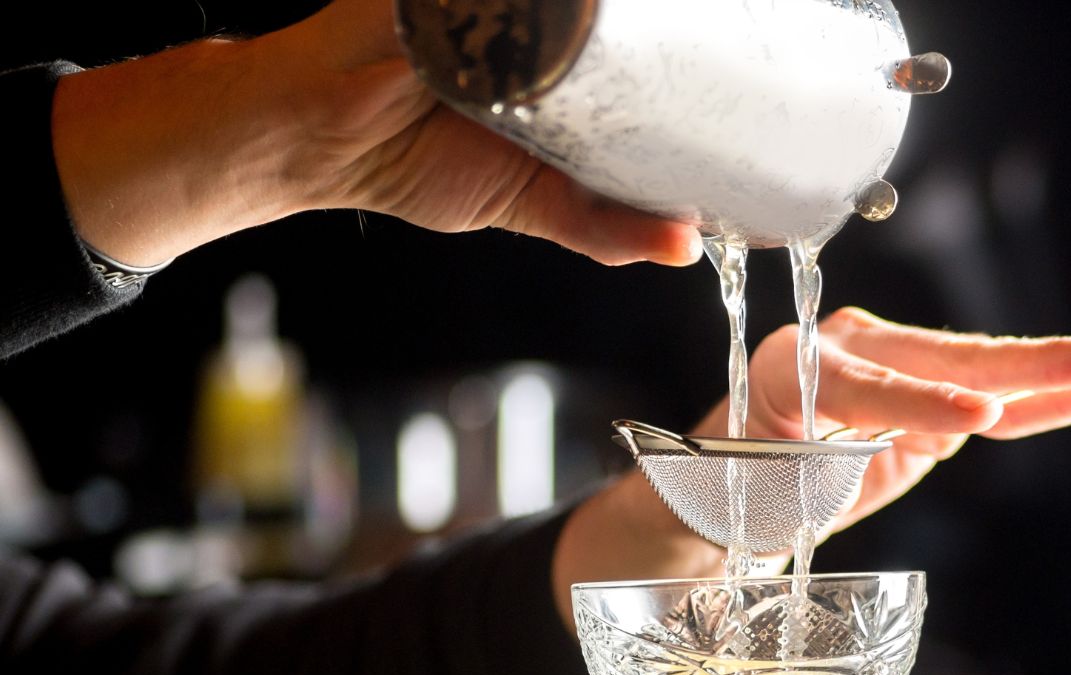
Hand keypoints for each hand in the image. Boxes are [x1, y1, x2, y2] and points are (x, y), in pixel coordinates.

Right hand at [50, 0, 701, 268]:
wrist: (307, 135)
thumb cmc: (407, 159)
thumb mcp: (528, 200)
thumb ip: (604, 226)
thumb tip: (685, 247)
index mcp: (564, 65)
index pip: (642, 48)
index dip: (695, 55)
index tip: (756, 73)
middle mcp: (538, 16)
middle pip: (623, 10)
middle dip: (675, 20)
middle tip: (736, 30)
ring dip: (609, 7)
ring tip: (687, 9)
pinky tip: (563, 4)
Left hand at [690, 308, 1070, 530]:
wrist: (724, 499)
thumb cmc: (726, 495)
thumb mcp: (750, 494)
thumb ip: (805, 472)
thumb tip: (869, 467)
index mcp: (791, 364)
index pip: (866, 383)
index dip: (921, 403)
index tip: (974, 420)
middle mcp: (850, 351)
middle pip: (948, 359)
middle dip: (1029, 364)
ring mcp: (898, 372)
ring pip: (986, 374)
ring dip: (1062, 369)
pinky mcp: (929, 404)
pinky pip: (997, 406)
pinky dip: (1048, 402)